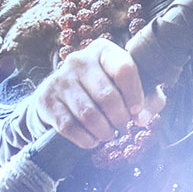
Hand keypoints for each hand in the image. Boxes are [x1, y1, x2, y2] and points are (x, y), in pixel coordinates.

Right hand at [31, 37, 164, 149]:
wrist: (58, 99)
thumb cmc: (100, 92)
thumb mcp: (127, 89)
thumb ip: (147, 100)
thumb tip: (142, 118)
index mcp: (103, 51)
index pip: (124, 69)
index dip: (135, 95)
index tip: (136, 111)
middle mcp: (78, 60)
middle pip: (107, 95)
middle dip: (119, 118)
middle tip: (121, 126)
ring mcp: (59, 79)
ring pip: (88, 114)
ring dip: (103, 131)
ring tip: (107, 134)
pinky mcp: (45, 100)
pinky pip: (69, 126)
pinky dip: (85, 139)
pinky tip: (91, 140)